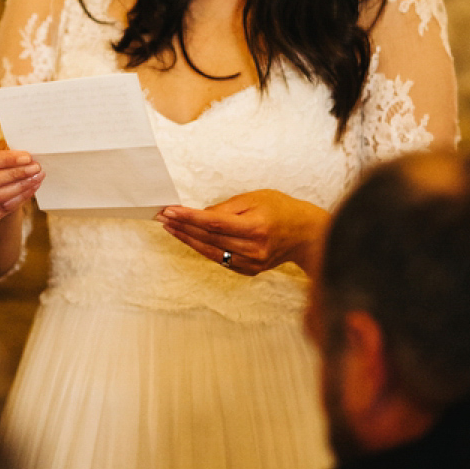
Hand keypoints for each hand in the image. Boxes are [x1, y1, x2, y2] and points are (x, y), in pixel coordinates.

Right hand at [0, 145, 43, 225]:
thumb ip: (0, 149)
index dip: (5, 160)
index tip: (27, 157)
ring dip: (20, 187)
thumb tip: (25, 148)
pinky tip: (30, 189)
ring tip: (37, 177)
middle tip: (36, 168)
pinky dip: (18, 199)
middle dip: (15, 174)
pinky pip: (0, 210)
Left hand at [157, 190, 328, 276]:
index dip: (189, 217)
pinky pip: (221, 260)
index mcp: (255, 227)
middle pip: (209, 239)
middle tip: (163, 217)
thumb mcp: (255, 198)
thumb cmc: (281, 209)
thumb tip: (200, 214)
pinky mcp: (249, 270)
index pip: (214, 223)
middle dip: (183, 227)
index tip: (170, 211)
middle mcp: (253, 248)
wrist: (306, 234)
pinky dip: (204, 249)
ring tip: (170, 228)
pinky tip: (190, 239)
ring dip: (188, 240)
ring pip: (211, 252)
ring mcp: (251, 263)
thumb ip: (227, 207)